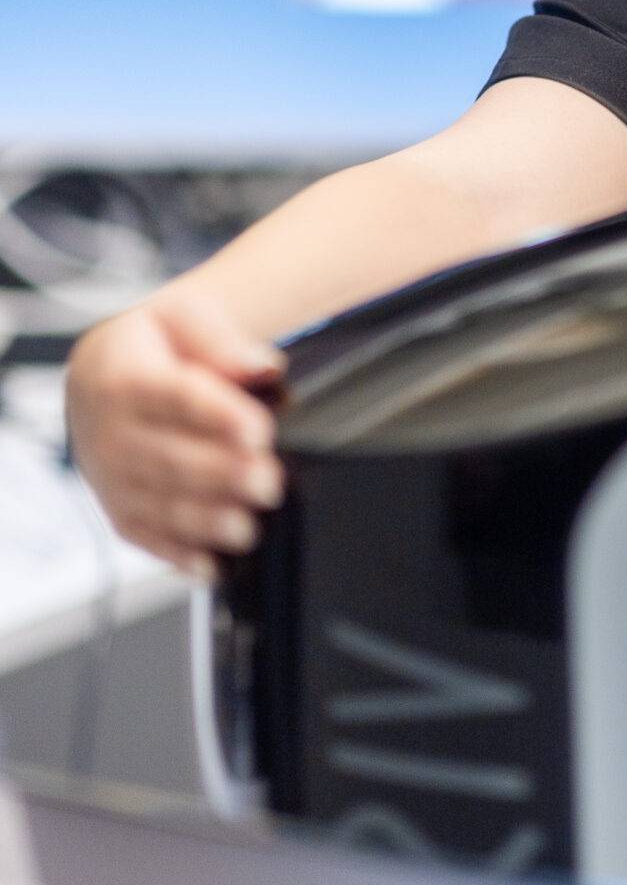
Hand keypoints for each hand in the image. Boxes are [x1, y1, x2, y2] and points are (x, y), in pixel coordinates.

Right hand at [65, 291, 284, 578]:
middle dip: (222, 475)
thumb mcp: (182, 318)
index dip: (217, 415)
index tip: (259, 428)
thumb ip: (221, 340)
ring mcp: (110, 478)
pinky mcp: (118, 510)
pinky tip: (213, 566)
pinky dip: (179, 555)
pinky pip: (146, 537)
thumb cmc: (152, 346)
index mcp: (123, 377)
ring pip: (158, 504)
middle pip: (169, 458)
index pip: (174, 396)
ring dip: (204, 522)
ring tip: (246, 528)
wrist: (101, 375)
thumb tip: (261, 365)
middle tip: (268, 482)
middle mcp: (109, 432)